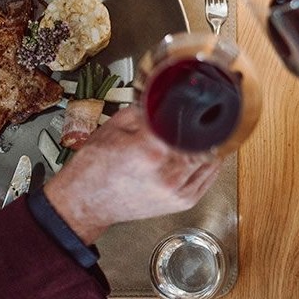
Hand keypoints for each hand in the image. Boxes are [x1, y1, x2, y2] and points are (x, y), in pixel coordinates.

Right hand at [44, 106, 220, 244]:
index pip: (186, 123)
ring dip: (212, 143)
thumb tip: (167, 96)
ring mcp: (177, 191)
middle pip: (205, 141)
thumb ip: (146, 110)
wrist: (86, 202)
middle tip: (205, 115)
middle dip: (205, 126)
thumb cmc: (95, 168)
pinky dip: (212, 162)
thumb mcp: (115, 127)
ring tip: (207, 132)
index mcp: (150, 151)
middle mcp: (167, 174)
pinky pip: (209, 177)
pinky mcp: (183, 202)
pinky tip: (208, 152)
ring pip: (212, 159)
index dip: (191, 110)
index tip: (195, 102)